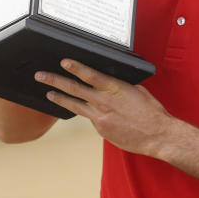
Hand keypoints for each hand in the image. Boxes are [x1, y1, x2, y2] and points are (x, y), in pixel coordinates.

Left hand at [35, 59, 173, 156]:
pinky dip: (86, 112)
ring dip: (59, 97)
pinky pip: (89, 118)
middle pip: (74, 89)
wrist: (157, 136)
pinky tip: (85, 111)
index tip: (63, 62)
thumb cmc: (151, 112)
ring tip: (48, 92)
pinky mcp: (101, 129)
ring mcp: (100, 117)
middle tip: (41, 76)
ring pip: (75, 105)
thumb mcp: (137, 91)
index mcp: (115, 89)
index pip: (90, 75)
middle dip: (55, 81)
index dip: (75, 67)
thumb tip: (108, 82)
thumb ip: (119, 86)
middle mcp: (104, 102)